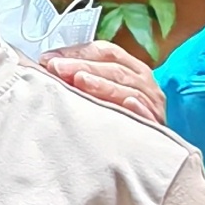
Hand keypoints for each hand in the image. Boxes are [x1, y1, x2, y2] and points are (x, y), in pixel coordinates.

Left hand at [39, 42, 165, 126]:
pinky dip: (136, 108)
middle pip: (113, 67)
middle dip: (82, 65)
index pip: (105, 52)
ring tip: (78, 80)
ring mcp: (152, 103)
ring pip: (127, 88)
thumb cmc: (116, 119)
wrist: (145, 152)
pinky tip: (124, 104)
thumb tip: (48, 65)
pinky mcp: (156, 125)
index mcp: (131, 68)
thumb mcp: (100, 93)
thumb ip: (80, 78)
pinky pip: (146, 114)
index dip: (77, 52)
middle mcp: (144, 82)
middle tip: (56, 68)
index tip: (49, 59)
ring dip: (102, 83)